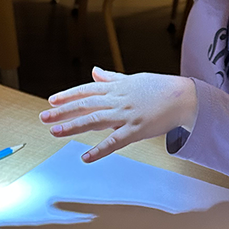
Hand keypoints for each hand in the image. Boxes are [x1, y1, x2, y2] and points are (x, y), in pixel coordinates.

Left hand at [39, 67, 197, 161]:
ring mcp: (126, 115)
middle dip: (63, 112)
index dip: (68, 96)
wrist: (184, 97)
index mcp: (117, 88)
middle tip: (44, 118)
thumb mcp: (133, 79)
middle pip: (85, 105)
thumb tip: (95, 71)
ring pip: (94, 121)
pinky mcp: (136, 130)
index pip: (86, 91)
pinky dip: (99, 150)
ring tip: (55, 132)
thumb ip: (111, 78)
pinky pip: (115, 142)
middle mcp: (118, 100)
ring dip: (73, 127)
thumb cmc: (160, 88)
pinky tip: (86, 157)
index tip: (51, 101)